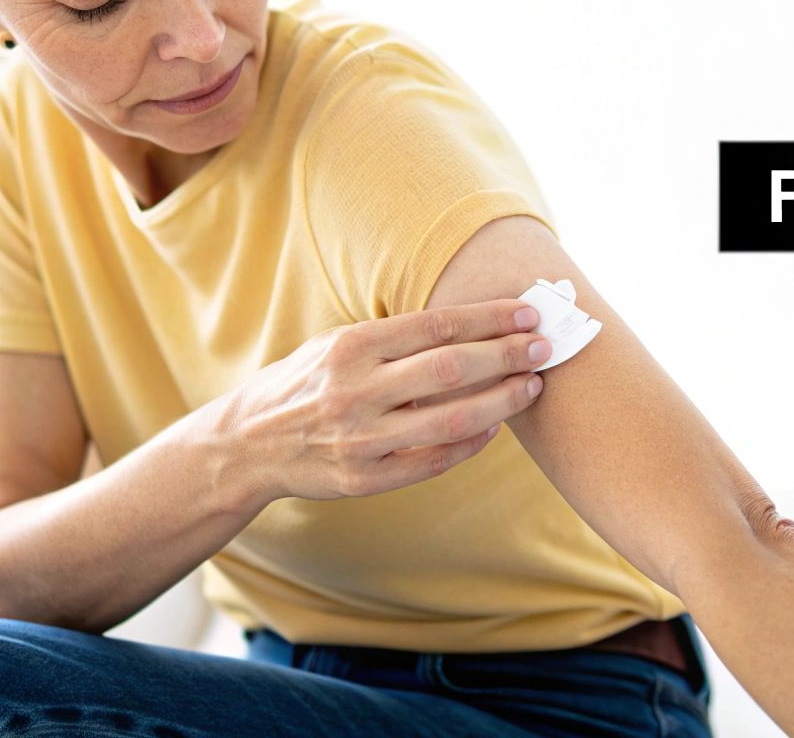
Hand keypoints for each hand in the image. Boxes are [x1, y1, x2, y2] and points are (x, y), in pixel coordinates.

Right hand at [226, 299, 551, 502]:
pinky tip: (495, 426)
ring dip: (502, 401)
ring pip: (451, 418)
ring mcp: (361, 439)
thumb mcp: (335, 345)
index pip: (435, 326)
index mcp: (349, 347)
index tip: (526, 314)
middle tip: (545, 347)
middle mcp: (355, 391)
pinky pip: (434, 460)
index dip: (488, 319)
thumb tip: (469, 325)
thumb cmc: (304, 384)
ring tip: (532, 386)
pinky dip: (471, 442)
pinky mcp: (366, 479)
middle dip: (506, 355)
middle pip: (450, 369)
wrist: (249, 444)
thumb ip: (393, 338)